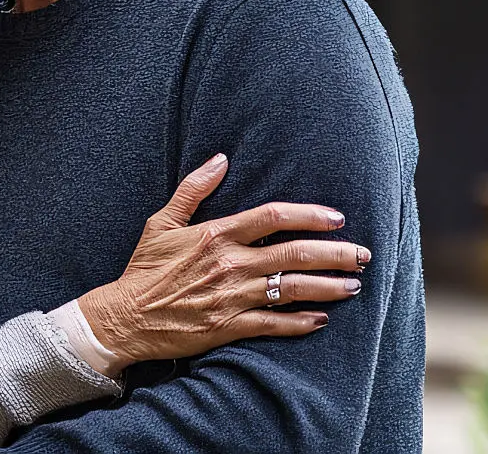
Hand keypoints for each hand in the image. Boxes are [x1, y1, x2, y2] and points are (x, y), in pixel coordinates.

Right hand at [78, 154, 370, 363]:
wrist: (124, 319)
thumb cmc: (144, 270)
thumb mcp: (163, 222)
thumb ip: (194, 189)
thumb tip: (221, 159)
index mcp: (217, 234)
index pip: (274, 216)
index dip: (310, 215)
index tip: (337, 217)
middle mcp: (230, 264)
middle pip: (294, 254)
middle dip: (335, 254)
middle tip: (363, 255)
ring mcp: (231, 297)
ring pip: (291, 289)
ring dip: (327, 287)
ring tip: (353, 285)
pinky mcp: (227, 327)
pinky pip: (273, 325)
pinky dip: (300, 323)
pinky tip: (321, 318)